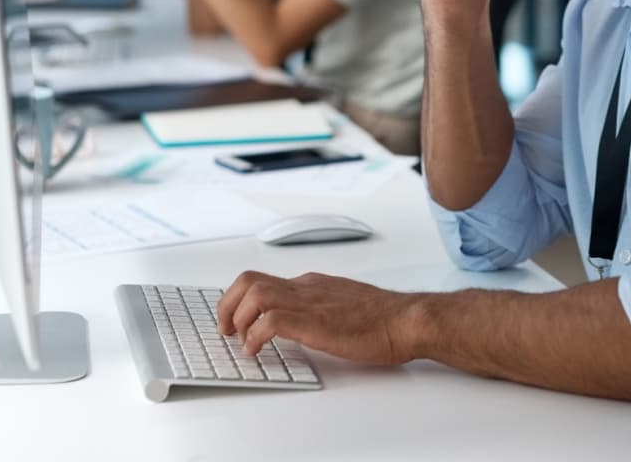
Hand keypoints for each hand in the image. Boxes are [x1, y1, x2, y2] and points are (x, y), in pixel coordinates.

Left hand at [217, 270, 419, 363]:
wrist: (405, 320)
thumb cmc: (383, 318)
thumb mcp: (343, 305)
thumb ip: (321, 307)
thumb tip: (303, 322)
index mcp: (312, 283)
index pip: (264, 280)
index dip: (241, 300)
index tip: (235, 321)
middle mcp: (306, 287)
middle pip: (250, 280)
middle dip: (227, 305)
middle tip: (226, 329)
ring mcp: (310, 302)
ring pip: (255, 293)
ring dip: (237, 319)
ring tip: (240, 341)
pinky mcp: (314, 322)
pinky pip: (270, 321)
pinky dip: (255, 336)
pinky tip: (258, 351)